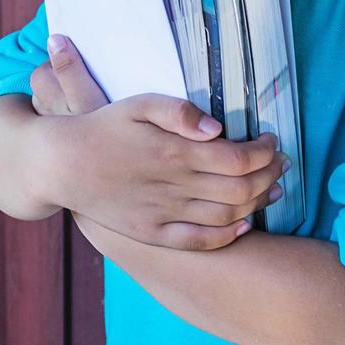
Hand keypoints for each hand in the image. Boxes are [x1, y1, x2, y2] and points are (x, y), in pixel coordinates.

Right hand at [33, 34, 287, 250]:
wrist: (62, 164)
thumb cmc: (102, 126)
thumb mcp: (137, 104)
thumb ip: (179, 111)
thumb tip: (216, 127)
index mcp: (175, 151)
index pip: (238, 158)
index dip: (264, 151)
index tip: (271, 139)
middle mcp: (174, 185)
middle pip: (240, 188)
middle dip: (269, 174)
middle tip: (282, 162)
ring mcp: (165, 213)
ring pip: (226, 215)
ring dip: (256, 202)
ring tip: (273, 188)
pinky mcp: (154, 232)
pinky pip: (200, 240)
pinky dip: (228, 234)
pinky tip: (244, 224)